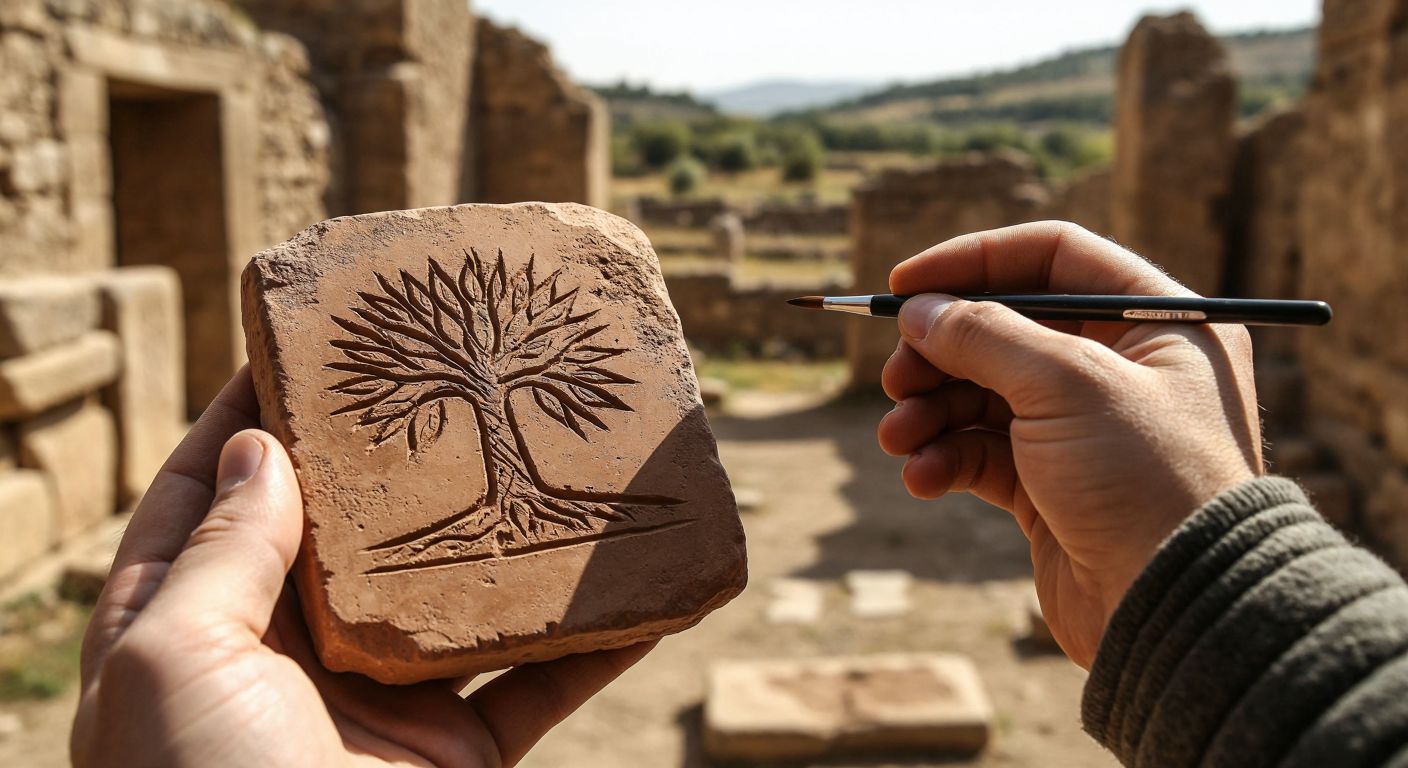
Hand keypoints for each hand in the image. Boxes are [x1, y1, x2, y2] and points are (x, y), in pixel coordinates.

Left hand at [72, 368, 651, 766]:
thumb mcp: (173, 662)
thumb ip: (220, 553)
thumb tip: (261, 446)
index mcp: (187, 631)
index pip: (206, 494)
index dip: (246, 414)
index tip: (301, 341)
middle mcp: (282, 659)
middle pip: (341, 531)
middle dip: (392, 455)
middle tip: (447, 372)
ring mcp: (375, 705)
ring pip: (453, 598)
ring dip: (509, 539)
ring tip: (555, 457)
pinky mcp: (456, 754)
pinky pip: (536, 684)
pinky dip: (591, 643)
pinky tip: (642, 595)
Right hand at [876, 222, 1260, 667]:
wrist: (1176, 609)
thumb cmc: (1146, 480)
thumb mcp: (1065, 384)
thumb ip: (984, 334)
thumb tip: (918, 309)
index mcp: (1157, 321)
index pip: (1053, 258)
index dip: (974, 263)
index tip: (904, 284)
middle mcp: (1123, 368)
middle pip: (1006, 329)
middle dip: (941, 352)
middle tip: (896, 376)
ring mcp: (1086, 430)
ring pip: (985, 394)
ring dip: (931, 410)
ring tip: (899, 436)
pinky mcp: (1054, 486)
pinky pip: (984, 453)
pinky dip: (946, 457)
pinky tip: (923, 476)